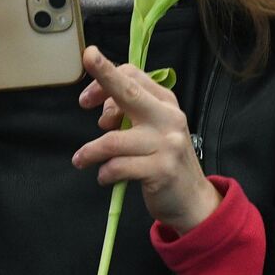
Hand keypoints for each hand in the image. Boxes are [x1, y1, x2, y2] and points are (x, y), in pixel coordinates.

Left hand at [73, 47, 220, 234]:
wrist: (193, 198)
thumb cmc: (164, 160)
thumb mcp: (153, 129)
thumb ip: (131, 113)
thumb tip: (104, 111)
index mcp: (165, 101)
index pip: (132, 75)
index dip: (104, 79)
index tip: (86, 99)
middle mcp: (168, 117)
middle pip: (128, 92)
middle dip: (103, 77)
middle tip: (83, 78)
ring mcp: (167, 144)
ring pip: (113, 140)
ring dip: (90, 151)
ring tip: (82, 159)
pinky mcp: (161, 170)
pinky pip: (118, 167)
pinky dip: (104, 173)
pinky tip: (105, 177)